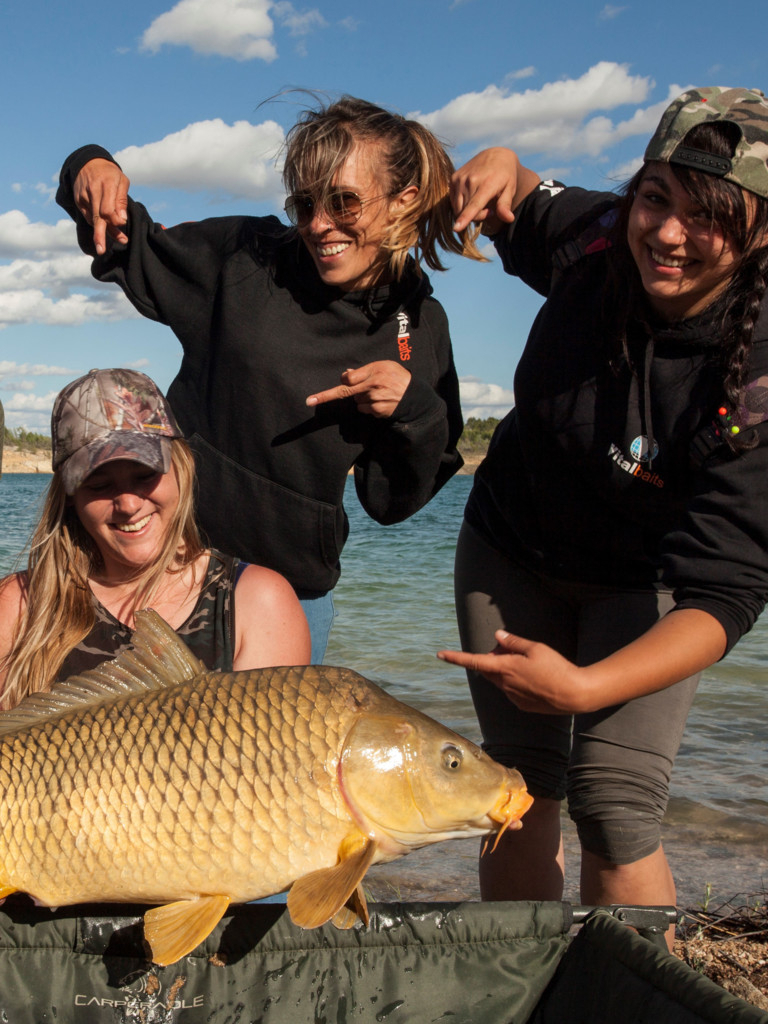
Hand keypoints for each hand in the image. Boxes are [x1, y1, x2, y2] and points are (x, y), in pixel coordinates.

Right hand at [73, 158, 129, 254]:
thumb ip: (122, 199)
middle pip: (97, 217)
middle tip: (101, 250)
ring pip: (93, 219)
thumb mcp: (121, 181)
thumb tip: (121, 219)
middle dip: (100, 235)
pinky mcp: (78, 200)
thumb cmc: (110, 174)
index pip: (107, 209)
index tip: (122, 224)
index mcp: (106, 184)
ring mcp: (83, 196)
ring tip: (119, 238)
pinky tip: (106, 226)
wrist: (88, 162)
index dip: (114, 220)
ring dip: (104, 232)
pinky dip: (97, 223)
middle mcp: (92, 191)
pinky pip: (89, 217)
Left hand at [306, 360, 410, 417]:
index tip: (311, 401)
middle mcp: (373, 387)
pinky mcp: (378, 411)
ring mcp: (375, 401)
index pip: (347, 380)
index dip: (335, 387)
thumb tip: (346, 374)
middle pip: (347, 392)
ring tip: (378, 393)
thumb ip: (364, 370)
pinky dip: (369, 407)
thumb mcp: (383, 365)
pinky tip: (381, 401)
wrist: (414, 396)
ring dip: (362, 398)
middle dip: (338, 393)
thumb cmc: (398, 376)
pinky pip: (365, 410)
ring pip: (357, 402)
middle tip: (322, 398)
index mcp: (373, 373)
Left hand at [438, 630, 598, 713]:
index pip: (474, 661)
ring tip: (530, 663)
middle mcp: (505, 684)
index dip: (456, 657)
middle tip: (510, 648)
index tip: (440, 654)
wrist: (574, 695)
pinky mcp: (521, 705)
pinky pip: (511, 689)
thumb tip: (498, 636)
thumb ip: (514, 643)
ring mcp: (512, 696)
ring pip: (500, 679)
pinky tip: (536, 678)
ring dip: (506, 669)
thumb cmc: (556, 668)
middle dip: (493, 657)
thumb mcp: (535, 648)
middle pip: (488, 668)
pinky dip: (516, 680)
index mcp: (505, 668)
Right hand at [450, 147, 538, 234]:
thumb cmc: (505, 175)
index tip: (456, 228)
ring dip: (467, 212)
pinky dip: (461, 205)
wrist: (495, 155)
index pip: (474, 204)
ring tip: (481, 203)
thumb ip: (506, 205)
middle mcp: (470, 180)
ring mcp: (460, 179)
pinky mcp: (453, 178)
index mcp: (486, 184)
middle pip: (466, 211)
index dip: (465, 217)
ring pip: (458, 208)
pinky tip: (472, 198)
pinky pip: (454, 201)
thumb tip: (509, 219)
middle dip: (477, 216)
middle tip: (490, 210)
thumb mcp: (510, 189)